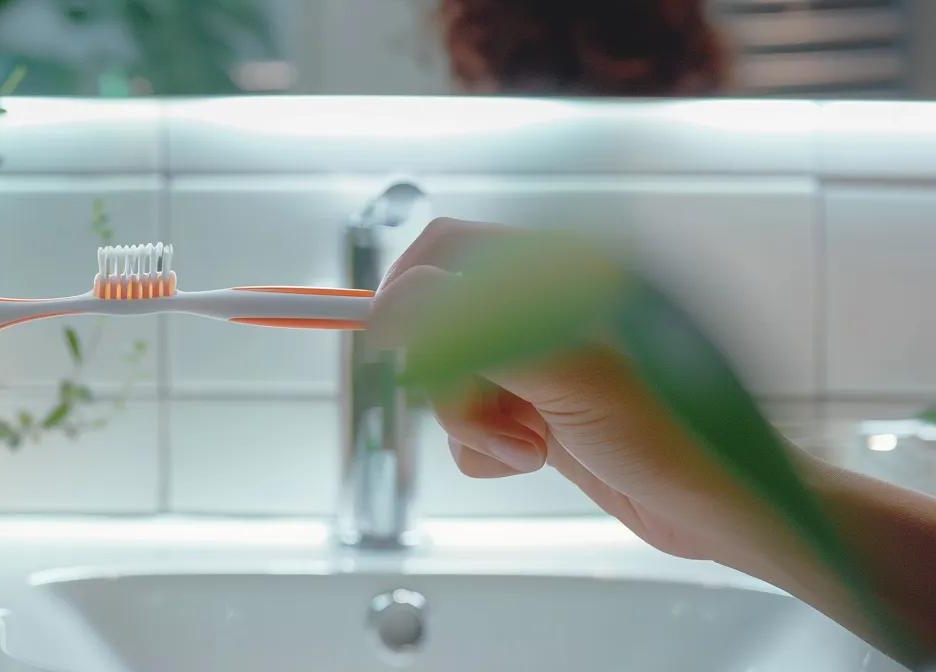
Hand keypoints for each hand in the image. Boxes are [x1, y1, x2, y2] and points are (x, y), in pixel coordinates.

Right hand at [370, 219, 790, 562]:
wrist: (727, 510)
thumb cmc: (677, 437)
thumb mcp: (572, 378)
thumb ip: (480, 333)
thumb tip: (395, 305)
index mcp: (567, 273)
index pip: (453, 251)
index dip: (409, 289)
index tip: (387, 342)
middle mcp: (551, 308)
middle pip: (441, 322)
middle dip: (450, 378)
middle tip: (490, 418)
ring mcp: (546, 361)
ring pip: (452, 376)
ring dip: (471, 422)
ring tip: (529, 450)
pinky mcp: (544, 409)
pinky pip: (475, 419)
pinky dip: (486, 446)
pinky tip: (534, 461)